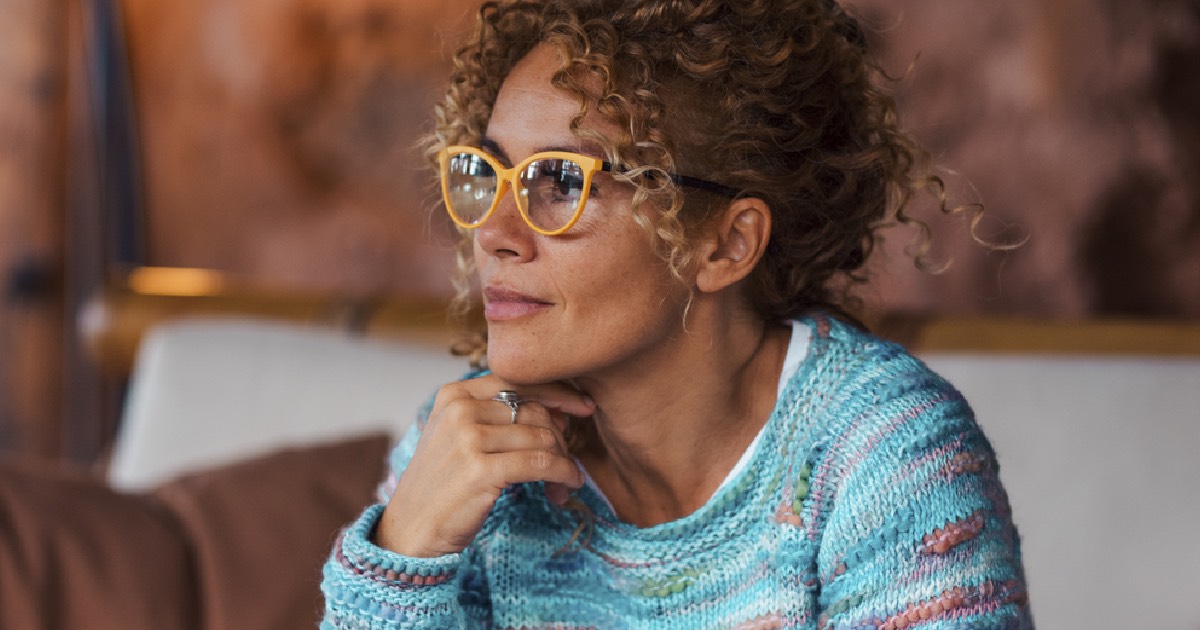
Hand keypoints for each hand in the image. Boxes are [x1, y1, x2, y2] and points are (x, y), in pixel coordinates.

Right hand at [375, 375, 593, 557]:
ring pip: (543, 437)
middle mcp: (460, 410)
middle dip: (560, 437)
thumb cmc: (443, 486)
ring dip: (563, 461)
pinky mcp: (481, 469)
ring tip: (565, 481)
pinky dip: (563, 474)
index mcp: (454, 395)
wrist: (410, 530)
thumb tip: (561, 409)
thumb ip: (499, 417)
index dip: (558, 391)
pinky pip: (541, 463)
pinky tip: (567, 486)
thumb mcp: (460, 437)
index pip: (519, 380)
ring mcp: (468, 438)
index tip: (583, 406)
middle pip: (535, 410)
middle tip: (566, 461)